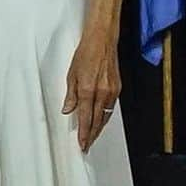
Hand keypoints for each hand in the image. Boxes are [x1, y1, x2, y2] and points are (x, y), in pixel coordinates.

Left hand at [62, 30, 121, 152]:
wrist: (102, 40)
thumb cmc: (86, 53)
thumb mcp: (71, 73)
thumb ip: (70, 94)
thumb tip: (68, 109)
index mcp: (88, 89)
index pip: (86, 118)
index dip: (84, 133)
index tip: (82, 144)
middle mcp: (102, 92)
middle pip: (97, 121)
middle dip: (92, 135)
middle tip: (87, 144)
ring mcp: (112, 91)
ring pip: (106, 116)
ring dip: (99, 127)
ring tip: (93, 136)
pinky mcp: (118, 87)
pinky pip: (111, 107)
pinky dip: (105, 116)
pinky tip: (101, 119)